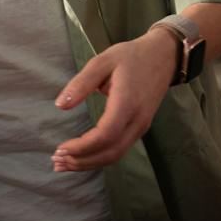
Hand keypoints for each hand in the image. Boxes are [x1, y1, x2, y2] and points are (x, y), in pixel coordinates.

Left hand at [52, 28, 177, 170]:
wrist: (163, 56)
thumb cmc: (131, 56)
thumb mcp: (102, 62)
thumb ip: (81, 83)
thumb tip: (60, 105)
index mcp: (127, 103)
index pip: (105, 135)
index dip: (82, 147)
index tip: (60, 148)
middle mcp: (137, 120)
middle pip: (110, 152)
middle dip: (82, 161)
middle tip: (57, 161)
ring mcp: (141, 126)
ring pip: (116, 155)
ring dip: (89, 163)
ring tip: (65, 164)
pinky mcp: (140, 128)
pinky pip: (120, 149)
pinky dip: (100, 157)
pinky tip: (82, 157)